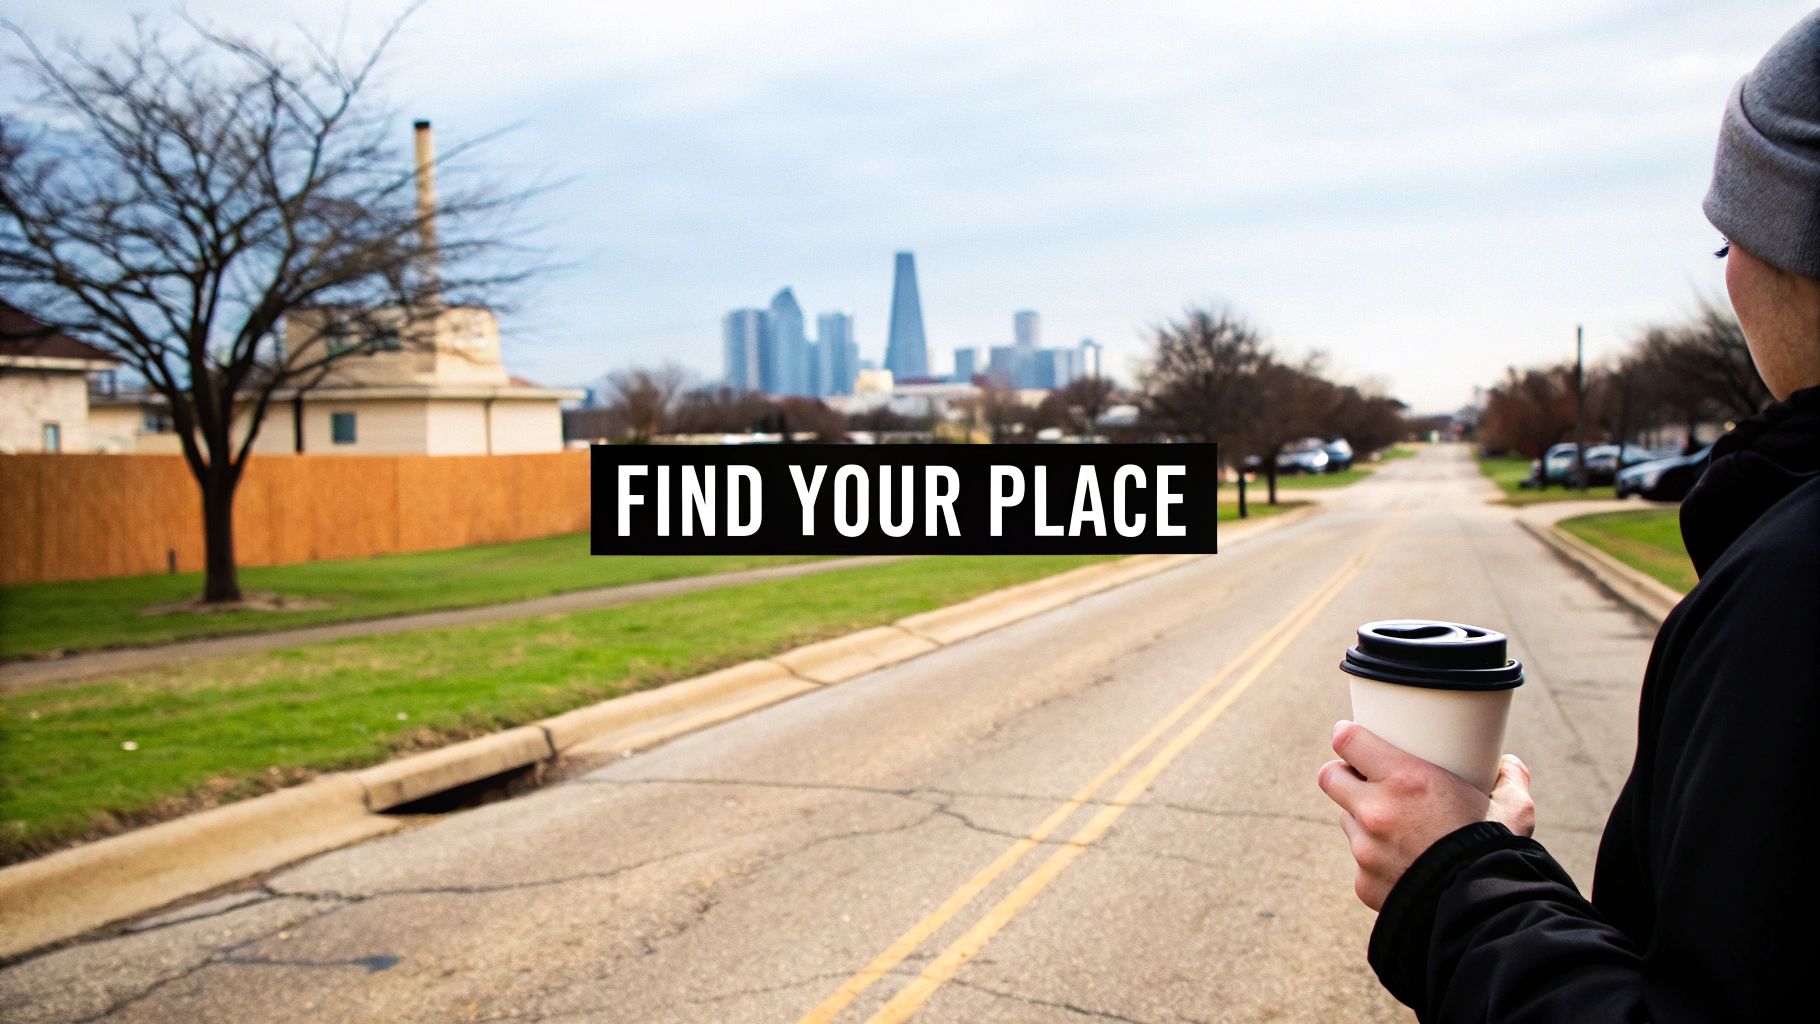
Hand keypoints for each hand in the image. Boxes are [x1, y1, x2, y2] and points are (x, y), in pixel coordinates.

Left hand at [1316, 720, 1534, 910]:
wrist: (1485, 917)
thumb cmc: (1499, 856)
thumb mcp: (1513, 811)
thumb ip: (1510, 780)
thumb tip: (1509, 764)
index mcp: (1406, 780)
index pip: (1347, 741)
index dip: (1346, 736)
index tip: (1350, 736)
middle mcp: (1376, 811)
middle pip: (1330, 777)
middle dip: (1343, 775)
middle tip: (1364, 779)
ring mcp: (1365, 850)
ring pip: (1347, 821)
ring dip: (1362, 819)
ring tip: (1395, 826)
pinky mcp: (1364, 883)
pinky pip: (1361, 864)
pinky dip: (1376, 862)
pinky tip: (1403, 866)